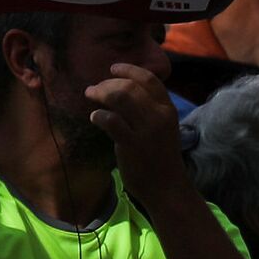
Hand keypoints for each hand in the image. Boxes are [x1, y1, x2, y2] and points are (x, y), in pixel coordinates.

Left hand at [85, 64, 187, 204]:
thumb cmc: (160, 156)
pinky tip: (94, 117)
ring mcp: (146, 130)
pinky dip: (99, 115)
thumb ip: (147, 108)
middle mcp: (159, 116)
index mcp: (168, 109)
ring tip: (91, 96)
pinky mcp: (132, 144)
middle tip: (95, 89)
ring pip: (120, 97)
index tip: (113, 69)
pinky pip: (111, 120)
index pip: (149, 79)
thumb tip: (118, 87)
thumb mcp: (161, 126)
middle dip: (108, 84)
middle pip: (129, 86)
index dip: (129, 70)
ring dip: (101, 93)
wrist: (167, 189)